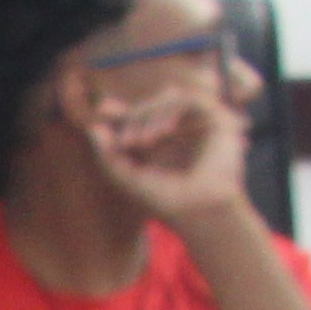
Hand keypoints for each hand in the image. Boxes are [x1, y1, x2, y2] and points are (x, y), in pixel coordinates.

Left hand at [76, 71, 259, 242]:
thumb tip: (92, 128)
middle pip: (152, 104)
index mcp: (161, 141)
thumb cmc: (165, 201)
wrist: (198, 212)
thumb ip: (108, 155)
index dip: (121, 112)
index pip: (139, 116)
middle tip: (124, 141)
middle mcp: (180, 129)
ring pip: (170, 97)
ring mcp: (199, 122)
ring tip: (141, 141)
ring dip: (150, 114)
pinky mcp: (217, 118)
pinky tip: (162, 134)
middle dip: (133, 117)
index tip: (102, 112)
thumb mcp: (127, 178)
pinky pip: (189, 100)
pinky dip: (170, 112)